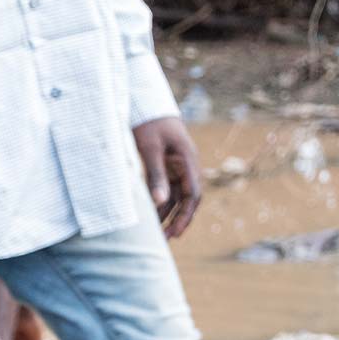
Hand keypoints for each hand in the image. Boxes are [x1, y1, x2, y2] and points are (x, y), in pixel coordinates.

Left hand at [133, 117, 201, 237]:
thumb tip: (159, 202)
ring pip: (176, 196)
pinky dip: (160, 202)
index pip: (193, 194)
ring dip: (168, 213)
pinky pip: (166, 188)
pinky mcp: (166, 166)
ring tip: (157, 233)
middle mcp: (186, 166)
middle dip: (179, 219)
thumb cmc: (148, 121)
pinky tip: (152, 216)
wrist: (144, 100)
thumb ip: (155, 174)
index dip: (186, 215)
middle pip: (187, 199)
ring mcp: (176, 166)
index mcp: (188, 160)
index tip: (176, 232)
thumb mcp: (149, 148)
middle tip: (167, 239)